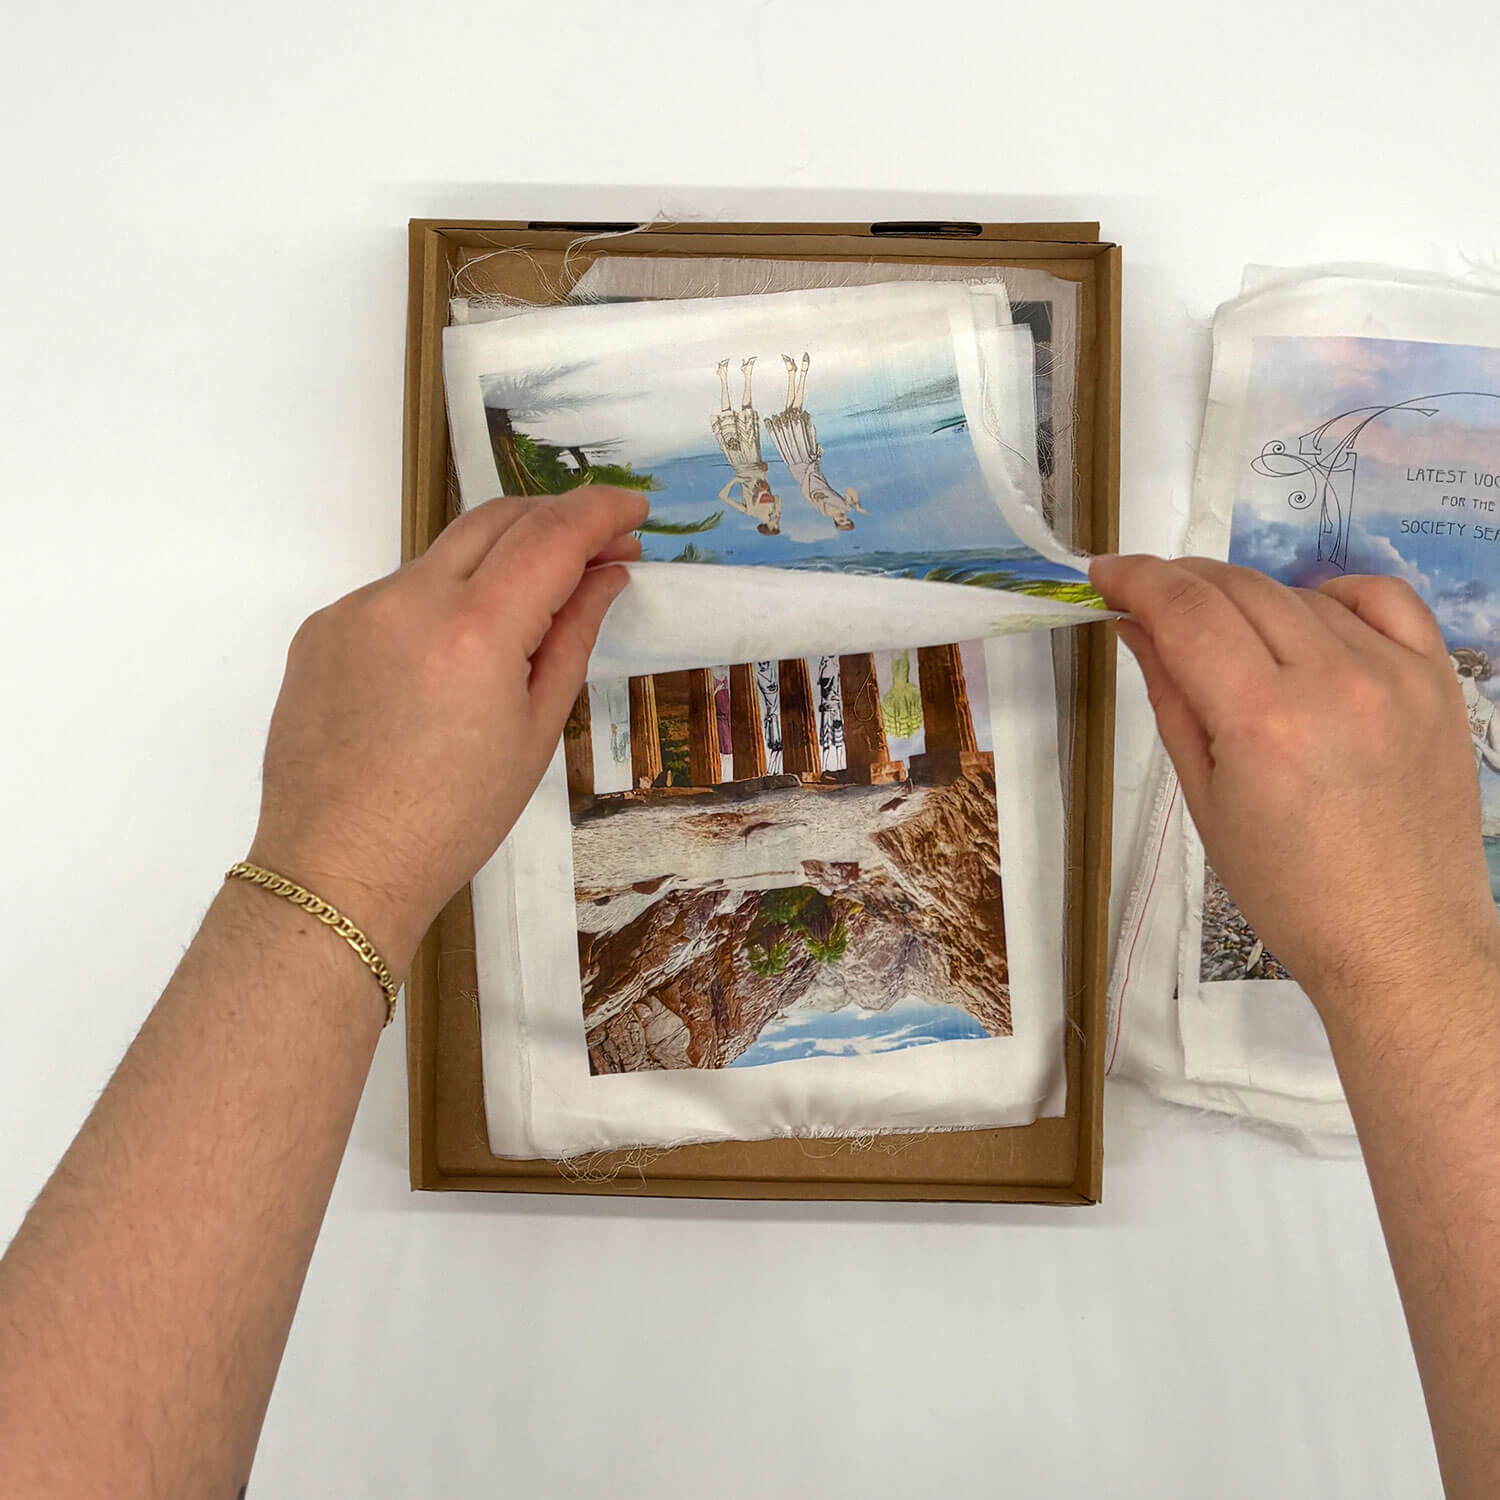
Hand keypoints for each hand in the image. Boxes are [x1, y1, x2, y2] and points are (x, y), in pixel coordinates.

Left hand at [248, 486, 647, 972]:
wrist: (339, 867)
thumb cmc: (454, 819)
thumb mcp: (535, 730)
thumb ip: (571, 636)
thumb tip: (605, 575)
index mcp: (475, 629)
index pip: (551, 535)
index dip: (601, 511)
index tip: (633, 507)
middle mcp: (409, 598)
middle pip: (496, 519)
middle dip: (554, 518)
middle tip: (598, 544)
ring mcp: (356, 608)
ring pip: (443, 555)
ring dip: (496, 561)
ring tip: (529, 607)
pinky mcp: (320, 628)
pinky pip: (396, 594)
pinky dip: (439, 602)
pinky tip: (451, 660)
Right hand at [1092, 555, 1499, 1023]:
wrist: (1399, 940)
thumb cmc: (1286, 890)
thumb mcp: (1205, 799)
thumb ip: (1171, 697)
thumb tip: (1136, 625)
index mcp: (1264, 721)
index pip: (1188, 612)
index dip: (1137, 579)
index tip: (1104, 573)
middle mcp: (1334, 681)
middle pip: (1240, 589)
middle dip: (1181, 582)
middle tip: (1146, 599)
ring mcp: (1396, 674)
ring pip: (1300, 593)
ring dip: (1247, 601)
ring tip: (1226, 640)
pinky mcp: (1438, 680)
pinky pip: (1381, 600)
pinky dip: (1332, 595)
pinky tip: (1307, 623)